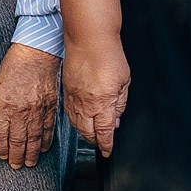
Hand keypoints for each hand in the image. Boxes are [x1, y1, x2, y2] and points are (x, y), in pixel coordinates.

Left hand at [0, 43, 60, 169]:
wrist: (36, 54)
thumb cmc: (14, 67)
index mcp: (4, 107)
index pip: (1, 135)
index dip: (0, 149)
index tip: (1, 156)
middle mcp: (20, 112)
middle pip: (18, 141)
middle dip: (16, 157)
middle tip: (16, 166)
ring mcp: (37, 111)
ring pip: (34, 139)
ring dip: (32, 154)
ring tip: (30, 163)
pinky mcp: (50, 107)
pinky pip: (48, 129)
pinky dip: (46, 141)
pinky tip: (44, 149)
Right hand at [63, 36, 130, 156]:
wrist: (89, 39)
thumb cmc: (109, 56)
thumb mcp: (124, 81)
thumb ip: (120, 104)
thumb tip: (116, 120)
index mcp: (103, 104)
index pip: (104, 132)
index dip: (106, 144)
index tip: (108, 151)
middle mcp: (86, 105)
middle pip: (88, 132)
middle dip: (95, 141)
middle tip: (102, 144)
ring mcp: (74, 99)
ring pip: (77, 125)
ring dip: (85, 133)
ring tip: (92, 135)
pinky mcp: (66, 91)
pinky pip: (69, 113)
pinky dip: (75, 121)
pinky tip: (80, 120)